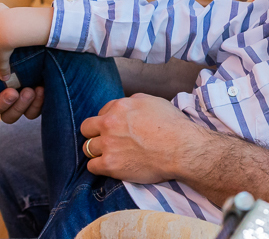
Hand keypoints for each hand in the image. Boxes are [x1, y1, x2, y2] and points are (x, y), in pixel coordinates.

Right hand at [0, 21, 44, 121]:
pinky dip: (36, 105)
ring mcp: (16, 104)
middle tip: (12, 92)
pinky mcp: (33, 106)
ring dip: (19, 106)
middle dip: (1, 103)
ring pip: (10, 117)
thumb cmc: (14, 45)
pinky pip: (31, 114)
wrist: (46, 50)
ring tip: (30, 90)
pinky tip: (41, 90)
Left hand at [79, 94, 205, 183]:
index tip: (116, 129)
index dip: (108, 121)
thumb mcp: (153, 101)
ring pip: (87, 148)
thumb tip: (125, 105)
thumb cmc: (172, 125)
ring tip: (110, 155)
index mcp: (120, 106)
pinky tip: (110, 166)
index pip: (102, 112)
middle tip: (107, 141)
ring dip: (97, 151)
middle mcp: (110, 123)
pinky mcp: (110, 164)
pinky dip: (99, 167)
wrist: (181, 149)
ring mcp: (108, 144)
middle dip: (94, 134)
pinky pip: (92, 167)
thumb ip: (134, 101)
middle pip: (86, 128)